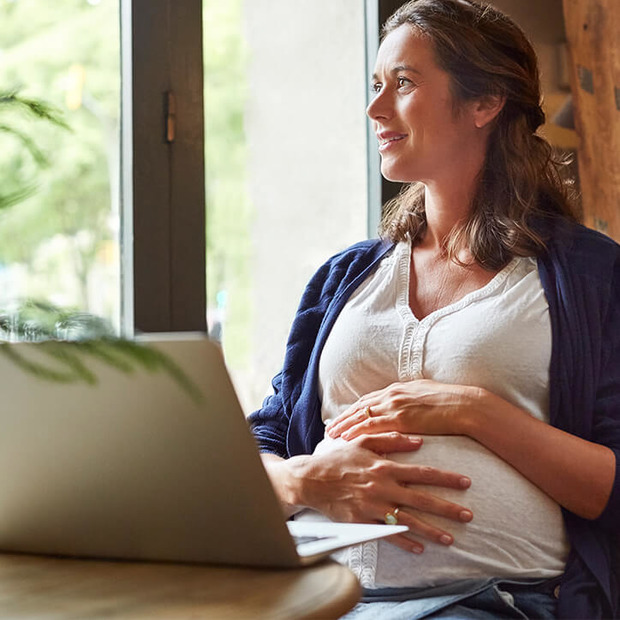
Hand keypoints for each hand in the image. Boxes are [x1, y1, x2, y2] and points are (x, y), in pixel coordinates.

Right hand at [292, 440, 472, 553]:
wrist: (311, 479)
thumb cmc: (338, 459)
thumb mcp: (362, 442)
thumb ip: (390, 439)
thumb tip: (418, 441)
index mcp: (385, 467)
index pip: (422, 473)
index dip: (446, 478)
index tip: (466, 482)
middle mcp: (382, 487)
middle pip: (421, 499)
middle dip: (447, 508)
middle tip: (469, 515)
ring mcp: (372, 506)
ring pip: (407, 520)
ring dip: (431, 530)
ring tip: (450, 538)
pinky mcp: (361, 521)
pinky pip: (386, 534)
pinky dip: (403, 542)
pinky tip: (418, 548)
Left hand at [327, 379, 478, 440]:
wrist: (464, 405)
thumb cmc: (450, 401)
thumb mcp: (425, 393)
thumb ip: (411, 398)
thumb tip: (405, 403)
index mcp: (397, 389)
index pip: (368, 400)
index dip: (353, 409)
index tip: (343, 417)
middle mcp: (392, 395)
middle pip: (360, 407)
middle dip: (343, 418)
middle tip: (329, 427)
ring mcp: (395, 407)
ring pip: (361, 416)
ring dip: (345, 426)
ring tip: (331, 435)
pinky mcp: (401, 420)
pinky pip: (373, 426)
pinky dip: (357, 432)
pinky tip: (346, 438)